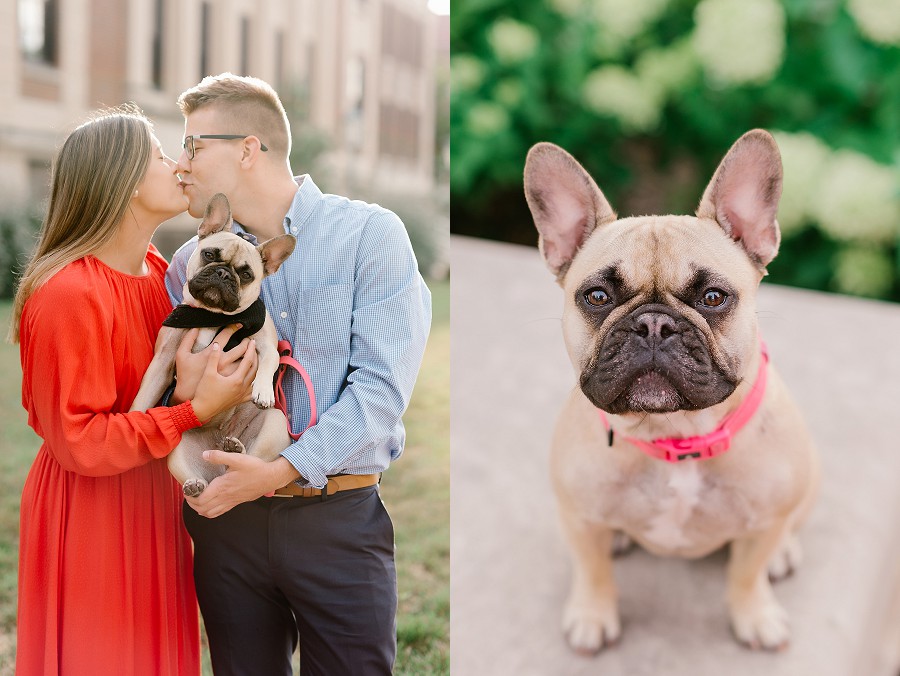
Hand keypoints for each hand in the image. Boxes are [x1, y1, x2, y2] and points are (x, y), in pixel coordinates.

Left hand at [184, 452, 299, 517]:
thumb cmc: (255, 468)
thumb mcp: (237, 458)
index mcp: (222, 487)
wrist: (270, 477)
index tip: (187, 489)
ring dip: (199, 509)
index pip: (200, 499)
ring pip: (209, 513)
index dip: (190, 496)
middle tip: (188, 494)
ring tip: (196, 500)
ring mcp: (231, 502)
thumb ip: (219, 457)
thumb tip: (204, 455)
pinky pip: (219, 513)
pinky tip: (209, 505)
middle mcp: (225, 497)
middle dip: (192, 503)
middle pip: (202, 508)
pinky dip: (209, 512)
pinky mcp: (236, 503)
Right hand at [189, 339, 257, 420]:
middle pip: (254, 369)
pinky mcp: (239, 401)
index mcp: (236, 379)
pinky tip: (252, 380)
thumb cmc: (203, 392)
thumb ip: (213, 358)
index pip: (248, 361)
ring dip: (256, 369)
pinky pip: (251, 391)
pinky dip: (254, 383)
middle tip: (254, 348)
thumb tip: (217, 344)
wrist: (202, 410)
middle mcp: (242, 387)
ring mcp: (242, 395)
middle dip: (255, 357)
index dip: (250, 349)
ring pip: (254, 380)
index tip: (252, 341)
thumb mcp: (208, 373)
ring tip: (254, 361)